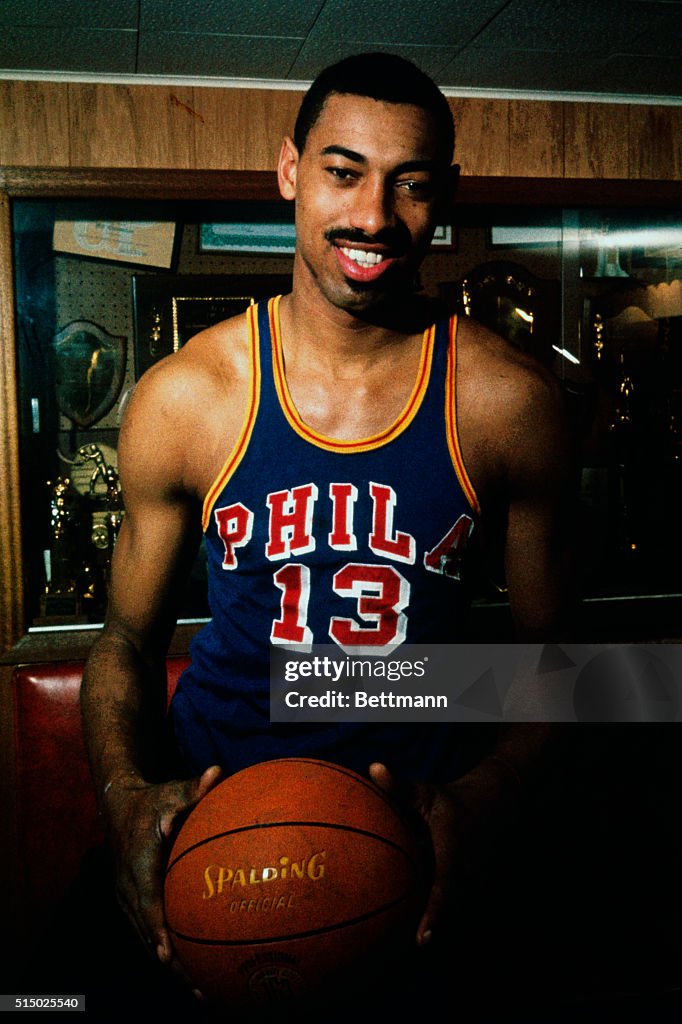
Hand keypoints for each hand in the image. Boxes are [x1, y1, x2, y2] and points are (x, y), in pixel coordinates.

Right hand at [102, 765, 221, 988]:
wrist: (118, 808)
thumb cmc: (152, 801)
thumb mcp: (169, 791)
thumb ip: (192, 788)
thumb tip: (215, 772)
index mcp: (136, 864)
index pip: (146, 901)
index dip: (157, 928)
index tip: (169, 952)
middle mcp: (128, 888)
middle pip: (148, 933)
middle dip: (171, 962)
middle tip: (199, 987)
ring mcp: (128, 900)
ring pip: (147, 940)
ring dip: (171, 967)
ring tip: (203, 992)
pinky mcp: (133, 905)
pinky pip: (149, 935)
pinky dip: (167, 954)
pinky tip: (193, 972)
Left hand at [369, 760, 521, 946]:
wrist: (493, 806)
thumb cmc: (449, 801)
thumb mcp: (425, 791)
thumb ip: (398, 786)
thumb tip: (372, 767)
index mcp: (453, 848)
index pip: (444, 884)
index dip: (434, 912)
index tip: (423, 940)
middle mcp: (468, 869)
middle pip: (443, 902)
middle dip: (424, 923)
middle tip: (402, 946)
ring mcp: (475, 881)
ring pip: (447, 905)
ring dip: (428, 918)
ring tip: (403, 940)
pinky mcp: (475, 888)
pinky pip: (450, 902)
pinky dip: (434, 911)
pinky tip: (412, 926)